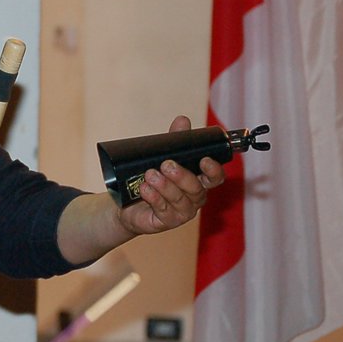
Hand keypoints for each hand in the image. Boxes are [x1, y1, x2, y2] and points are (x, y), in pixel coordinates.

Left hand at [113, 115, 224, 236]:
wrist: (128, 203)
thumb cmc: (152, 178)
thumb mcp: (161, 157)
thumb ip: (173, 141)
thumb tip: (182, 120)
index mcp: (198, 181)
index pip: (214, 178)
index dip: (213, 169)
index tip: (204, 159)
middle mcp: (194, 198)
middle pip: (196, 189)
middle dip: (182, 176)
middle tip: (166, 164)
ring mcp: (181, 212)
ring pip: (179, 200)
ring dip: (164, 186)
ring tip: (150, 175)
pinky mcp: (166, 221)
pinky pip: (163, 210)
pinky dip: (153, 198)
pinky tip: (144, 189)